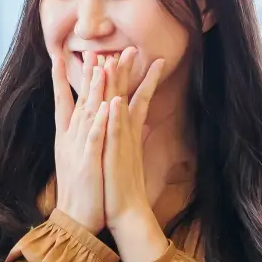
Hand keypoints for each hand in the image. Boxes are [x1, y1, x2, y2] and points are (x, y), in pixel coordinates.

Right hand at [52, 51, 109, 231]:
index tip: (63, 58)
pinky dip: (100, 121)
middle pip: (79, 101)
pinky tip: (107, 105)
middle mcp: (71, 140)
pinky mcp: (88, 163)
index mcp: (71, 138)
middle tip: (92, 50)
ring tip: (101, 67)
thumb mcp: (89, 161)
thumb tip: (111, 126)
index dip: (64, 80)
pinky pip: (95, 138)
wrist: (77, 221)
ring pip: (87, 114)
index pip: (66, 103)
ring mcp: (78, 150)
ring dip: (94, 90)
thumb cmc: (86, 192)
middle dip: (87, 76)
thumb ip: (98, 140)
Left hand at [103, 58, 166, 261]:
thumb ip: (140, 138)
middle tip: (131, 47)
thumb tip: (147, 125)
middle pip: (128, 96)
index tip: (143, 56)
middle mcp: (126, 134)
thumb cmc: (125, 186)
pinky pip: (115, 134)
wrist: (127, 213)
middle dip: (129, 72)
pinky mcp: (116, 156)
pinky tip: (115, 101)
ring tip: (118, 62)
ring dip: (119, 86)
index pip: (135, 98)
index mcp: (128, 132)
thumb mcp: (132, 157)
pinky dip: (115, 118)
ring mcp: (122, 144)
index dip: (138, 77)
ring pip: (121, 108)